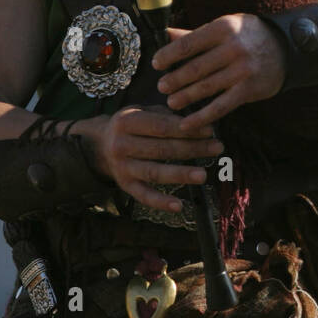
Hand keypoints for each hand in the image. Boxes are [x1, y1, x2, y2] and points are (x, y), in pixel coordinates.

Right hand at [86, 105, 224, 212]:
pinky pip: (144, 196)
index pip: (162, 127)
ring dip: (180, 174)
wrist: (99, 145)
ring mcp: (122, 167)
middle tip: (218, 148)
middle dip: (192, 149)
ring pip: (155, 172)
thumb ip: (167, 115)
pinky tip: (179, 206)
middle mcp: (121, 145)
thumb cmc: (132, 125)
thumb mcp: (143, 111)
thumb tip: (199, 121)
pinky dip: (160, 202)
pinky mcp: (124, 185)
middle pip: (162, 149)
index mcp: (127, 122)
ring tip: (204, 175)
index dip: (187, 129)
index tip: (210, 131)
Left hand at [151, 13, 285, 129]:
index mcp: (223, 28)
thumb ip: (196, 34)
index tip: (156, 64)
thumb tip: (165, 34)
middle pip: (194, 68)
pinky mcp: (249, 90)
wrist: (287, 48)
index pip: (188, 44)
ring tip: (172, 102)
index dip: (168, 55)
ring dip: (184, 97)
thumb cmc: (249, 36)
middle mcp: (233, 48)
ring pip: (205, 88)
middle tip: (161, 87)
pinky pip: (220, 106)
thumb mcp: (225, 26)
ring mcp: (242, 70)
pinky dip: (201, 117)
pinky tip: (187, 124)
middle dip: (174, 80)